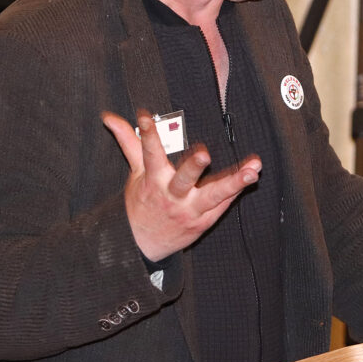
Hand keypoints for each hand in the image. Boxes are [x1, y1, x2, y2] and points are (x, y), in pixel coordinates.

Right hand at [102, 110, 261, 262]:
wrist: (141, 245)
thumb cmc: (142, 202)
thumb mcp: (135, 172)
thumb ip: (129, 142)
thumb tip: (109, 118)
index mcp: (153, 180)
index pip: (148, 153)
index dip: (147, 134)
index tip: (145, 116)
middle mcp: (172, 195)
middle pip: (183, 180)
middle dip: (193, 167)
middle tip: (204, 154)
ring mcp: (189, 210)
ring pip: (213, 196)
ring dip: (234, 182)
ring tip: (253, 170)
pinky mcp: (203, 222)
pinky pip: (222, 205)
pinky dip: (237, 191)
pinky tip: (251, 176)